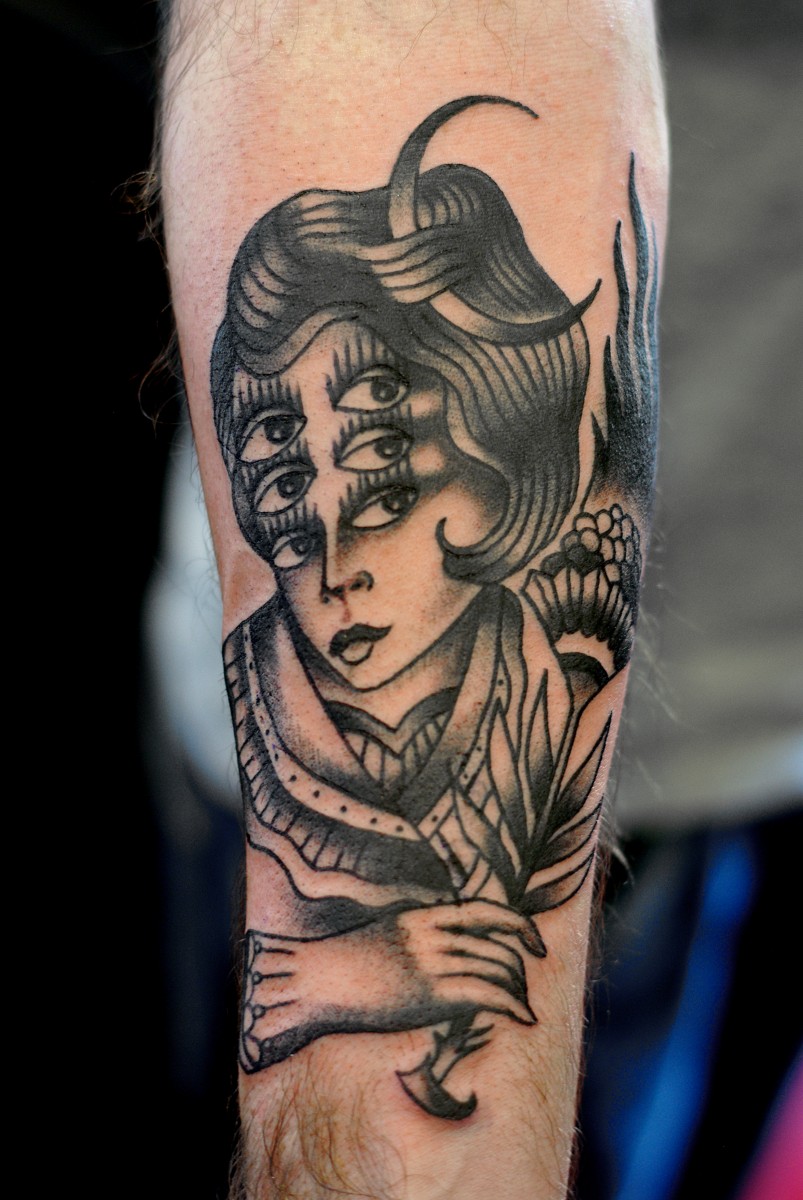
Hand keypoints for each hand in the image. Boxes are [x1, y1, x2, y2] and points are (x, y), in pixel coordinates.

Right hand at [240, 900, 540, 1069]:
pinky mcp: (431, 994)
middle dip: (521, 969)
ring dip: (519, 991)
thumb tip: (449, 956)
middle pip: (498, 946)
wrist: (311, 981)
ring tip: (522, 1007)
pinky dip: (515, 1005)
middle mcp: (433, 935)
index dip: (521, 926)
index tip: (536, 944)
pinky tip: (525, 1017)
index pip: (486, 911)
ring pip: (499, 970)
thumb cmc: (341, 966)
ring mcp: (432, 963)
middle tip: (524, 988)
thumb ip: (420, 940)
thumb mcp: (386, 937)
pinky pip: (491, 994)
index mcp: (422, 916)